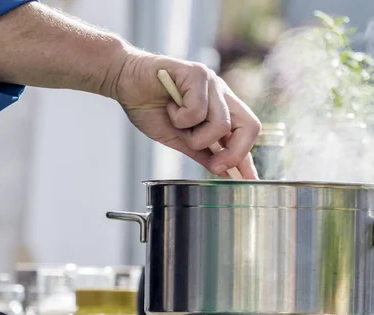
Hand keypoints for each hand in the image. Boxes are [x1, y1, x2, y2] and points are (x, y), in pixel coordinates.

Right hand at [115, 52, 260, 178]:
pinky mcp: (197, 73)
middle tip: (215, 165)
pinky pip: (198, 111)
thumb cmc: (149, 105)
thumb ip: (201, 152)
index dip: (248, 159)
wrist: (124, 80)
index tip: (249, 181)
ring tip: (177, 124)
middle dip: (234, 153)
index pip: (245, 133)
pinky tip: (169, 108)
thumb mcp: (178, 138)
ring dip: (195, 135)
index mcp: (220, 108)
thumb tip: (222, 172)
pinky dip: (179, 117)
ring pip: (221, 124)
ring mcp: (211, 82)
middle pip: (249, 126)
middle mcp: (221, 94)